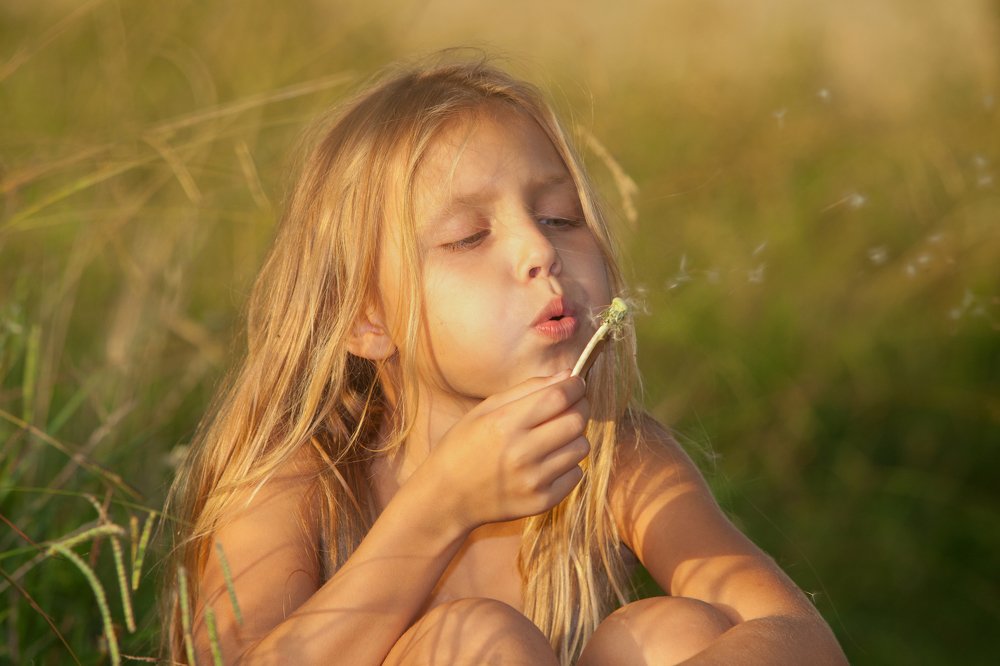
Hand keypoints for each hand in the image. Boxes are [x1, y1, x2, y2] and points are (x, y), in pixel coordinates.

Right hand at [420, 370, 590, 529]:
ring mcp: (533, 481)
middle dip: (579, 408)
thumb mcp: (486, 409)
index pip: (558, 397)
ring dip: (573, 438)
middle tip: (570, 407)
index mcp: (504, 424)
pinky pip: (576, 475)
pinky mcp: (541, 502)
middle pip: (576, 421)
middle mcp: (521, 453)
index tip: (576, 383)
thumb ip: (527, 389)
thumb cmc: (464, 446)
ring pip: (581, 448)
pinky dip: (567, 466)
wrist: (447, 498)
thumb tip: (567, 375)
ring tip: (552, 438)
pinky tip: (546, 463)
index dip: (574, 386)